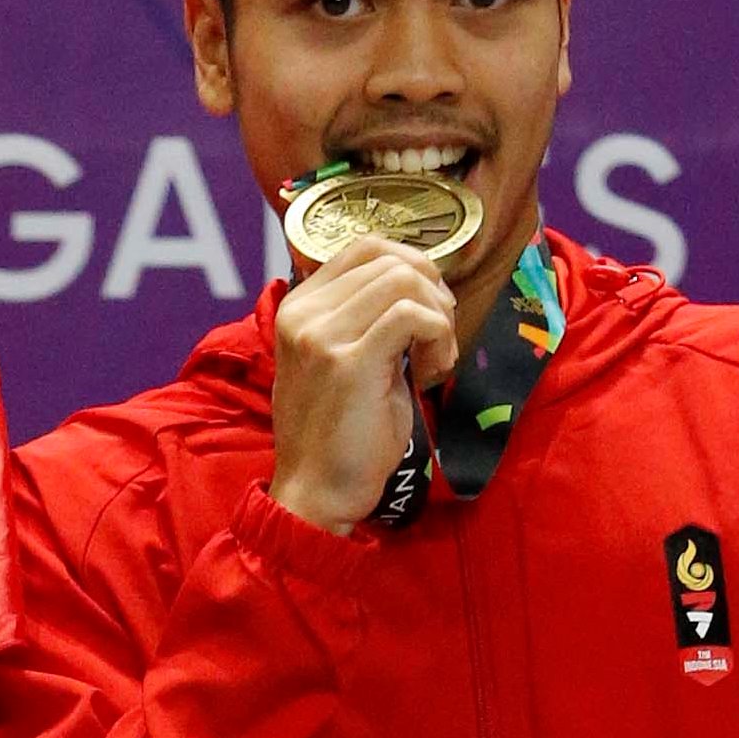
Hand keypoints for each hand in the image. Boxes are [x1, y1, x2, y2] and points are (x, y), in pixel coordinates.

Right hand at [267, 236, 458, 534]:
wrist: (317, 492)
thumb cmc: (339, 434)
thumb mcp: (345, 360)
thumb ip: (368, 318)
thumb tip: (421, 283)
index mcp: (298, 306)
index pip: (365, 246)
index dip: (413, 265)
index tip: (429, 312)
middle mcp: (304, 312)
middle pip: (392, 259)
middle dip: (434, 293)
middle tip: (440, 341)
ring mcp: (321, 333)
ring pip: (405, 280)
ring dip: (439, 317)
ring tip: (436, 360)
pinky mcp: (349, 361)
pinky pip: (413, 315)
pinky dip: (439, 336)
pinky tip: (433, 373)